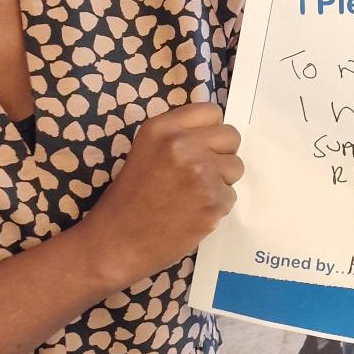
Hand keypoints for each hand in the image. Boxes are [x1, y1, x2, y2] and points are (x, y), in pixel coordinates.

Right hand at [86, 102, 242, 285]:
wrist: (118, 242)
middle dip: (220, 154)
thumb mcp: (145, 151)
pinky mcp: (213, 202)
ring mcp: (201, 173)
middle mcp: (183, 145)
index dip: (210, 130)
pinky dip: (217, 206)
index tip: (201, 146)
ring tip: (193, 195)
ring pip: (236, 167)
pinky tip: (193, 213)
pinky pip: (231, 195)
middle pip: (231, 136)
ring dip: (221, 181)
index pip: (211, 112)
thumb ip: (177, 136)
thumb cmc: (128, 198)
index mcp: (162, 128)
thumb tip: (214, 130)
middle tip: (199, 173)